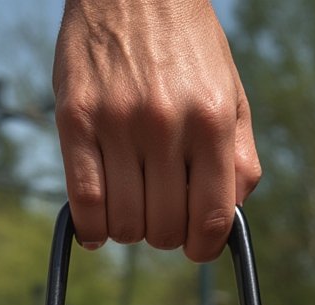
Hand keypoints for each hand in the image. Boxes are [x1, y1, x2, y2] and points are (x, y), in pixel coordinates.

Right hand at [52, 0, 260, 261]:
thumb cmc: (186, 46)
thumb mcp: (231, 93)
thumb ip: (240, 158)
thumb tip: (231, 218)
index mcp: (212, 120)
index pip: (213, 218)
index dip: (204, 248)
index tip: (196, 248)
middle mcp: (166, 123)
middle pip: (165, 228)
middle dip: (165, 235)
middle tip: (161, 215)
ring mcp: (118, 121)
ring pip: (124, 223)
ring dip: (129, 230)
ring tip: (131, 207)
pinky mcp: (75, 118)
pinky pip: (84, 202)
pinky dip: (91, 229)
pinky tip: (97, 227)